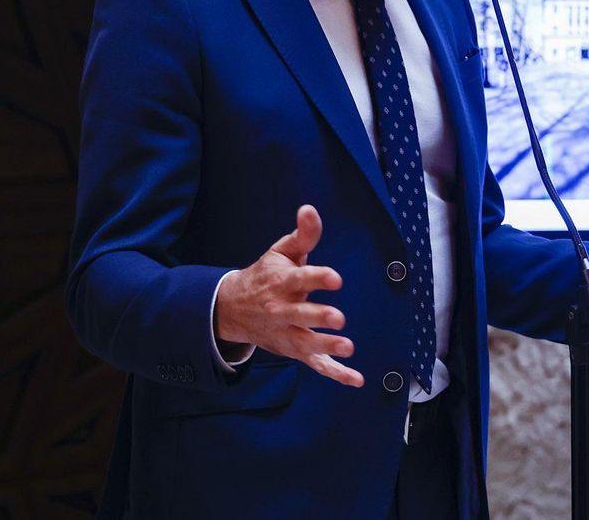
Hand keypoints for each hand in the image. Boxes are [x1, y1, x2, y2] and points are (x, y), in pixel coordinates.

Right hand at [215, 205, 362, 386]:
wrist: (231, 309)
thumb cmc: (266, 276)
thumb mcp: (280, 252)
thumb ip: (302, 235)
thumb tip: (310, 209)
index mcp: (282, 282)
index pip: (301, 278)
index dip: (318, 278)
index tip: (335, 278)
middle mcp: (283, 310)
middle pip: (301, 315)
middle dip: (318, 317)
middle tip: (338, 318)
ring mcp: (287, 333)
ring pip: (307, 343)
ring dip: (326, 346)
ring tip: (348, 347)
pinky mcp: (295, 350)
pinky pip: (316, 365)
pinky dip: (336, 374)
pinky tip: (356, 379)